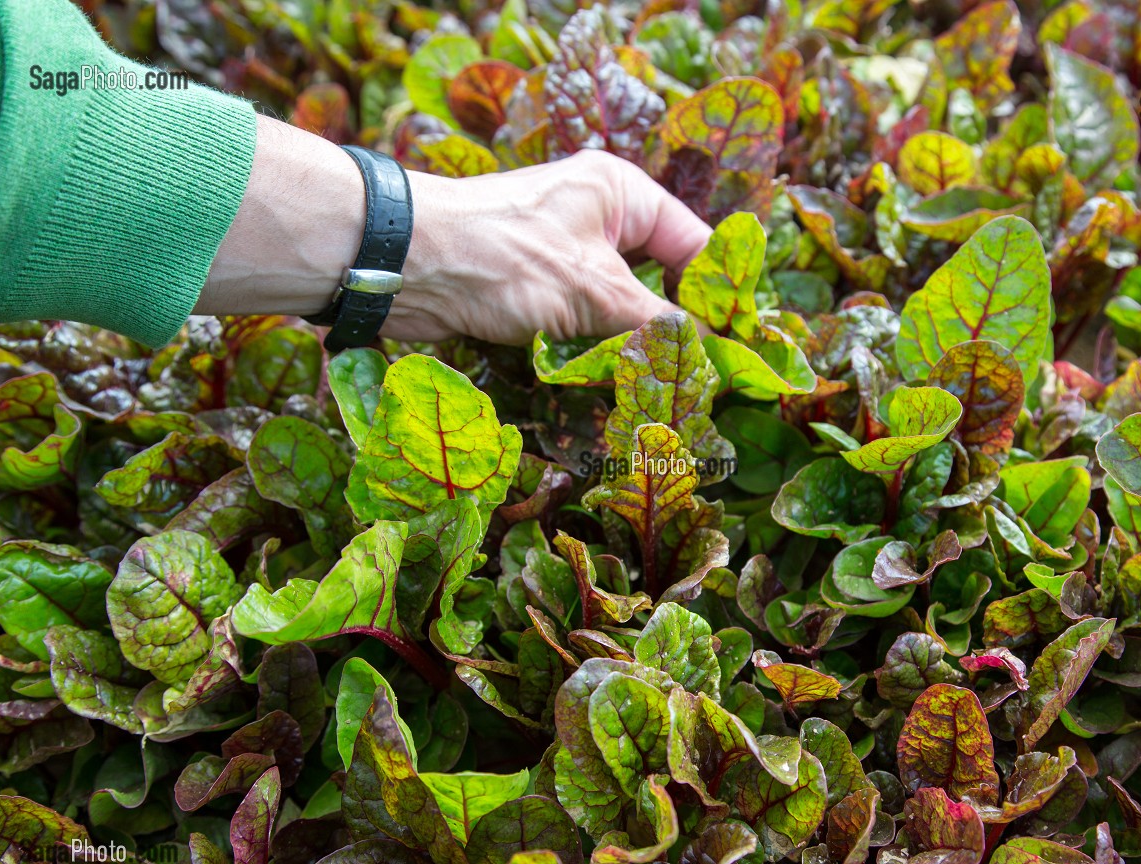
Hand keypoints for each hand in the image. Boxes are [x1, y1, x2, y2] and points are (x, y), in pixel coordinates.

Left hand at [197, 117, 710, 344]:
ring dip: (632, 349)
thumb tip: (709, 357)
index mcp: (622, 193)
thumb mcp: (596, 292)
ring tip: (661, 393)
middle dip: (675, 330)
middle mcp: (596, 218)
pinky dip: (594, 356)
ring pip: (619, 310)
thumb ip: (658, 325)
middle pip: (659, 280)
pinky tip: (611, 388)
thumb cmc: (502, 257)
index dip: (719, 297)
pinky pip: (580, 327)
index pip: (695, 245)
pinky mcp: (531, 292)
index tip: (739, 351)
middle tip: (702, 382)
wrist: (401, 267)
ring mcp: (561, 256)